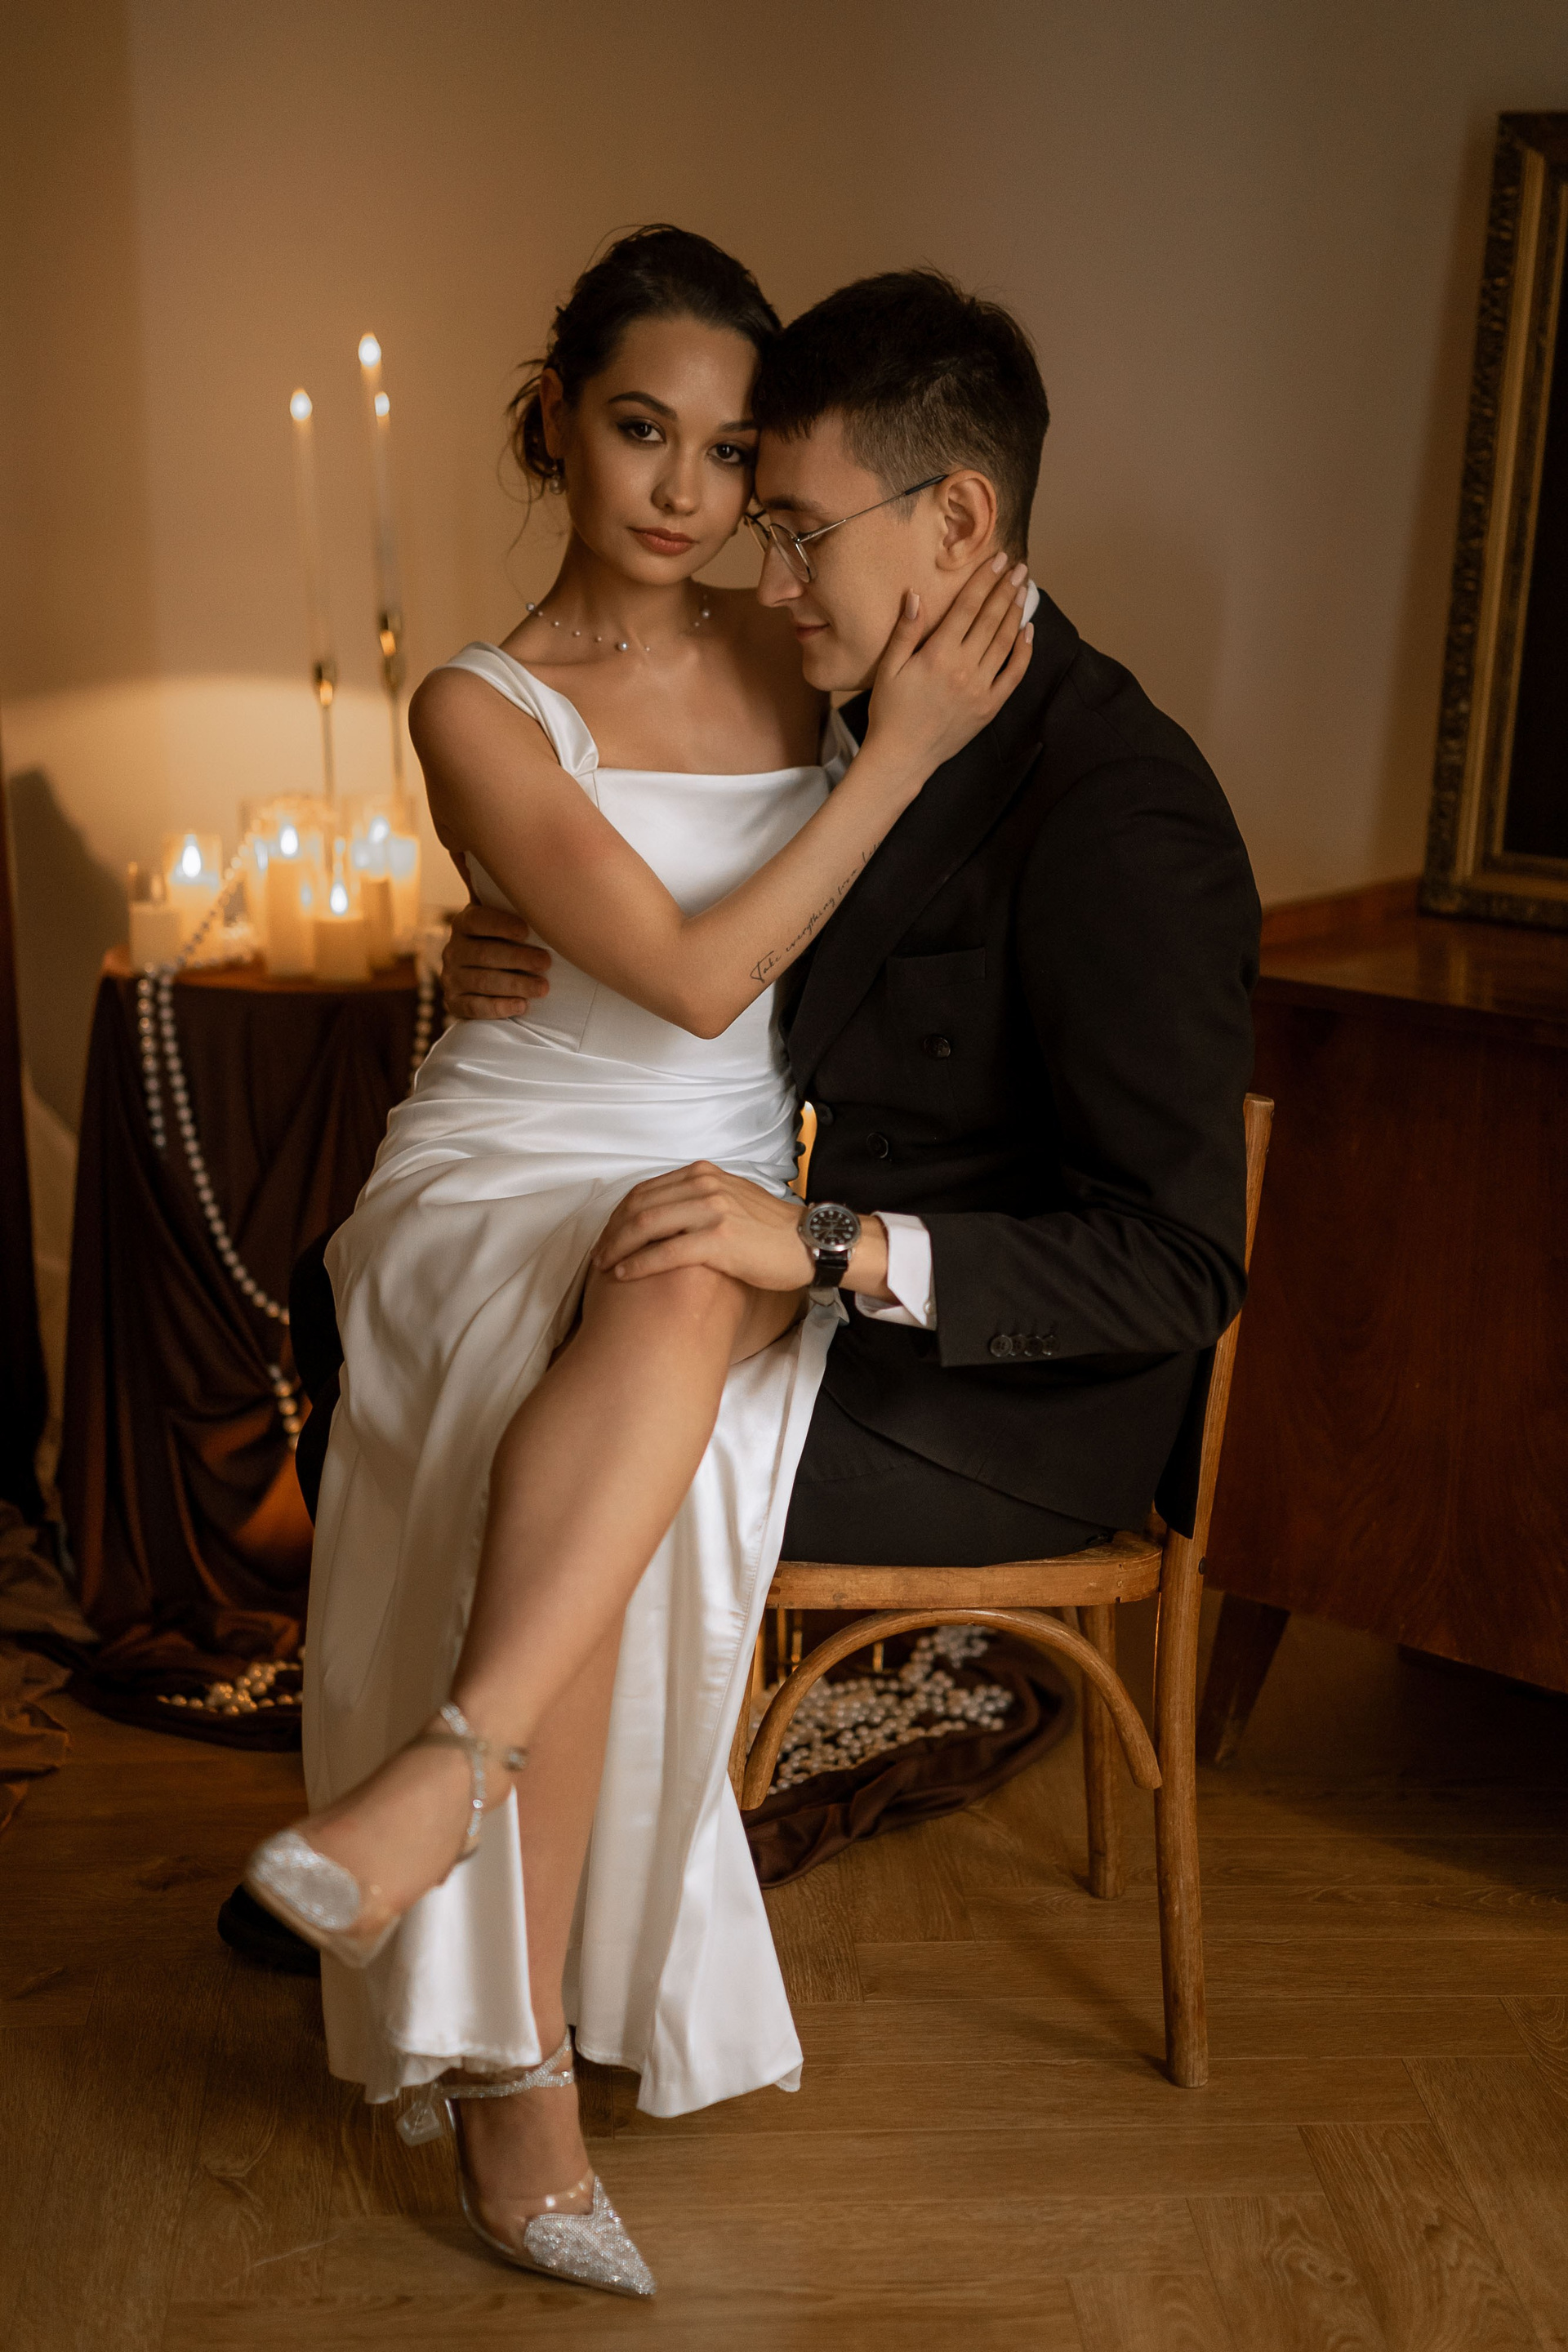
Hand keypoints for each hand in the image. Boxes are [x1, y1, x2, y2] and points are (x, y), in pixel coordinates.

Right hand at [440, 902, 551, 1018]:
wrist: (492, 980)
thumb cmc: (510, 943)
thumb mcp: (509, 921)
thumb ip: (516, 901)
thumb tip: (540, 868)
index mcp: (465, 923)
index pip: (478, 920)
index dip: (501, 924)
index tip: (528, 930)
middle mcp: (453, 949)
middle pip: (484, 953)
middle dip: (518, 958)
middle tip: (546, 962)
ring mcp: (451, 977)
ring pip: (482, 981)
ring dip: (515, 984)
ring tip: (543, 988)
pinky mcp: (454, 1003)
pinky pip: (474, 1008)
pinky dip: (499, 1008)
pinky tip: (521, 1006)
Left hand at [592, 1164, 894, 1297]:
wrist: (810, 1244)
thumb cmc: (772, 1231)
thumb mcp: (733, 1199)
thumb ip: (700, 1199)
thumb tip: (667, 1215)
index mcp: (704, 1174)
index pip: (646, 1190)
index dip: (619, 1214)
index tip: (607, 1235)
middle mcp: (705, 1185)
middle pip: (639, 1205)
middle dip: (612, 1231)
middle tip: (597, 1255)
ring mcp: (712, 1211)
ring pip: (646, 1225)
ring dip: (618, 1247)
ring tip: (604, 1266)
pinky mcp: (719, 1240)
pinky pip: (666, 1252)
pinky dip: (639, 1263)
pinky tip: (624, 1275)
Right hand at [863, 554, 1033, 778]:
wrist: (902, 757)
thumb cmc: (890, 712)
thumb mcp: (889, 669)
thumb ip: (905, 631)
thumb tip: (915, 595)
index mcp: (938, 655)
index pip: (968, 607)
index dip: (984, 580)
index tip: (999, 560)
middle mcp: (964, 668)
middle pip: (992, 619)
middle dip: (1006, 590)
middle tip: (1020, 568)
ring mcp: (981, 688)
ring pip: (1006, 642)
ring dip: (1017, 613)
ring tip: (1024, 591)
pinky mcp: (990, 707)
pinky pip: (1014, 674)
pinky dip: (1024, 651)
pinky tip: (1028, 631)